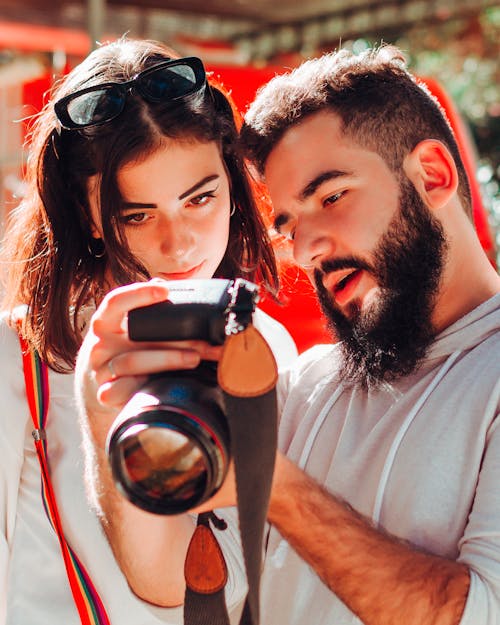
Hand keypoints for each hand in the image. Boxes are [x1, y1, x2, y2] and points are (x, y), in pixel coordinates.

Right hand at [74, 280, 221, 437]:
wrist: (106, 388)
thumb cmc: (126, 351)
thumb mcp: (131, 329)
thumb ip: (147, 308)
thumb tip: (162, 284)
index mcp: (105, 323)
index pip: (115, 301)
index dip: (138, 294)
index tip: (165, 291)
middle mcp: (99, 344)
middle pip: (134, 334)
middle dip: (174, 336)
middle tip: (204, 339)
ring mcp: (101, 370)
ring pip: (133, 362)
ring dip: (169, 359)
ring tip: (196, 358)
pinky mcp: (107, 393)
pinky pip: (126, 389)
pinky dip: (150, 386)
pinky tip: (169, 384)